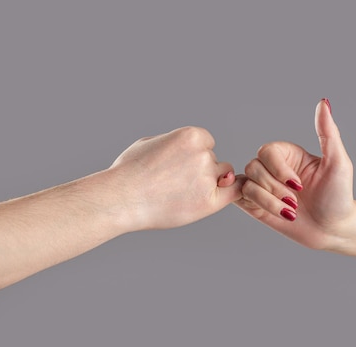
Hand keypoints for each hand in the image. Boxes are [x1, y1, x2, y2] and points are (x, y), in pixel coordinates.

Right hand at [108, 126, 241, 230]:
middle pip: (214, 162)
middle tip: (176, 184)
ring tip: (179, 195)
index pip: (206, 143)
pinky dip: (229, 194)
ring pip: (221, 178)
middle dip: (201, 171)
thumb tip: (189, 150)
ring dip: (209, 185)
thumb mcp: (150, 143)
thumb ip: (174, 144)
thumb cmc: (129, 172)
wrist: (122, 198)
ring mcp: (207, 177)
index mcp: (191, 136)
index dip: (194, 156)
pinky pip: (234, 193)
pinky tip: (215, 199)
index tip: (178, 167)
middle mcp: (203, 154)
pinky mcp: (209, 201)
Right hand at [236, 99, 355, 249]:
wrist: (334, 230)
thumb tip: (324, 102)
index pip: (267, 151)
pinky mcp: (256, 206)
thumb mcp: (337, 162)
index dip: (278, 169)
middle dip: (274, 188)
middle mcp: (273, 169)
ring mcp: (263, 187)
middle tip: (296, 203)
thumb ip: (327, 132)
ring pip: (247, 185)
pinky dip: (258, 205)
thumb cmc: (339, 196)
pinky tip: (276, 212)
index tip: (300, 185)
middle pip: (254, 167)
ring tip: (290, 212)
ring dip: (269, 201)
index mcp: (288, 155)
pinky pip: (241, 199)